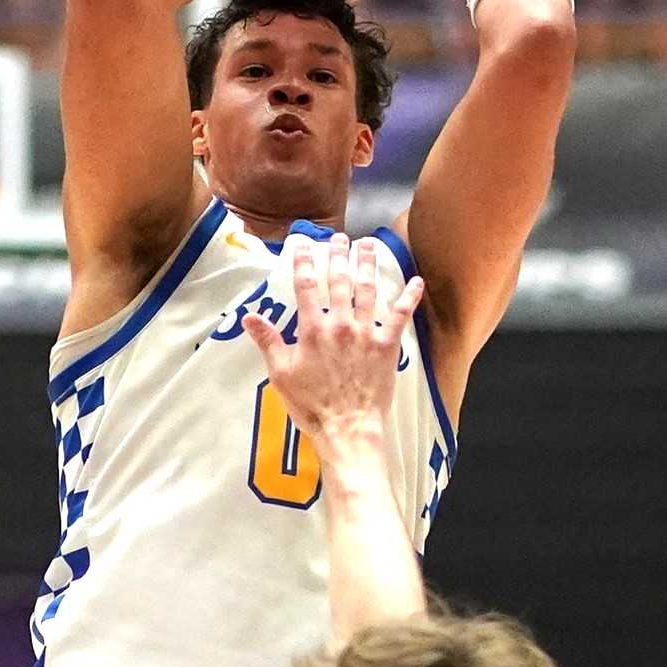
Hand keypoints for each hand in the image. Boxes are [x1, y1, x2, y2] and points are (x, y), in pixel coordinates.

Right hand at [242, 232, 423, 454]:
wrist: (347, 428)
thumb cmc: (311, 405)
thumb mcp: (281, 374)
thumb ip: (268, 341)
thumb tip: (249, 315)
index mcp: (313, 329)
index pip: (306, 287)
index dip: (305, 262)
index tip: (305, 245)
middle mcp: (341, 324)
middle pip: (339, 281)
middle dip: (338, 256)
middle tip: (339, 238)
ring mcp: (367, 333)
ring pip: (368, 290)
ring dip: (368, 265)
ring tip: (368, 246)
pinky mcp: (388, 346)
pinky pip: (401, 316)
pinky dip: (409, 297)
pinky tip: (417, 281)